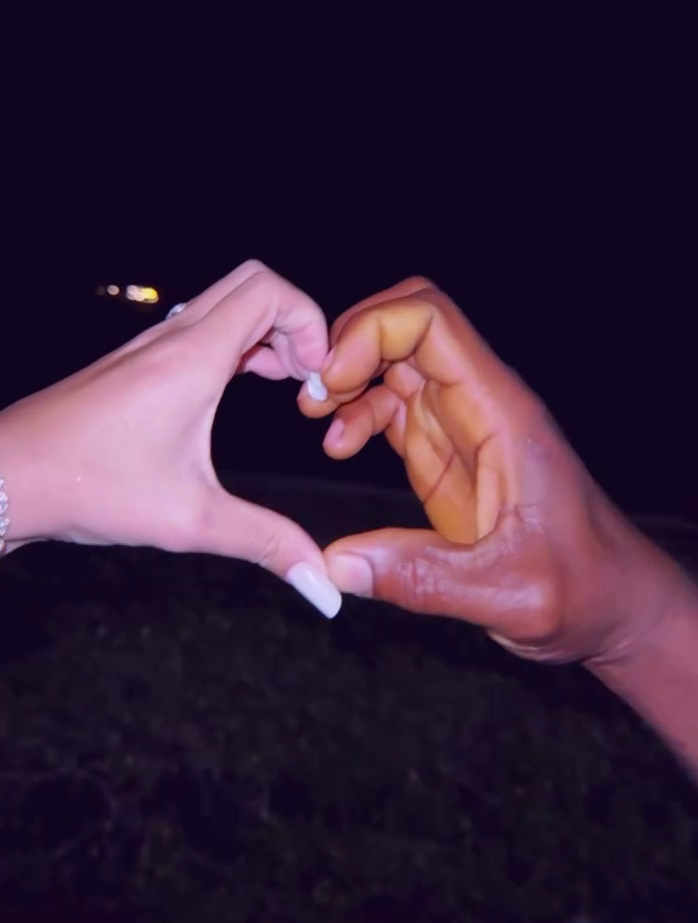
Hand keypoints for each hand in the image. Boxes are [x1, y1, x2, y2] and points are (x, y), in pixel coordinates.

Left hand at [0, 261, 340, 615]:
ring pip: (223, 303)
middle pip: (253, 283)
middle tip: (307, 378)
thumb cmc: (86, 486)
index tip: (318, 381)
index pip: (271, 290)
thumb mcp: (190, 520)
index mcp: (193, 357)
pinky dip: (233, 344)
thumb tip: (322, 585)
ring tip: (285, 386)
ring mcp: (148, 346)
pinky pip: (198, 327)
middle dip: (295, 321)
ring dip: (264, 333)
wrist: (4, 477)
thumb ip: (266, 544)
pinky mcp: (133, 363)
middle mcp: (171, 338)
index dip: (312, 322)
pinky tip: (236, 390)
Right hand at [300, 278, 677, 662]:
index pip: (432, 321)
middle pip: (407, 323)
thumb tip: (335, 565)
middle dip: (350, 343)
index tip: (332, 382)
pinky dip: (357, 412)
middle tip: (312, 398)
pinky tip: (339, 447)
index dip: (373, 331)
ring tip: (317, 422)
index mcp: (500, 412)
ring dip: (347, 377)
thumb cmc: (579, 588)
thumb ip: (421, 578)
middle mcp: (479, 403)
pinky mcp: (444, 451)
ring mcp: (460, 423)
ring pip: (394, 359)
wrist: (609, 601)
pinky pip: (392, 403)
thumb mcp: (506, 594)